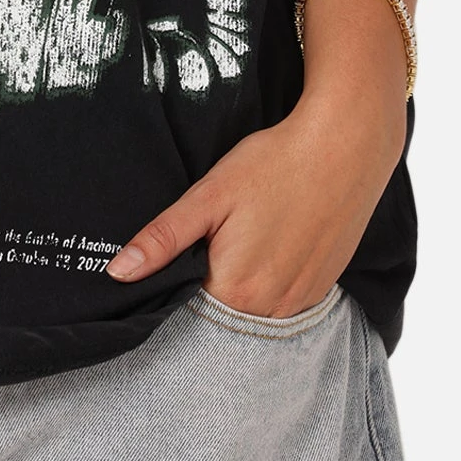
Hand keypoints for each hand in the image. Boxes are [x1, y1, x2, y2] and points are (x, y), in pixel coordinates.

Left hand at [103, 86, 406, 315]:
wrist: (343, 149)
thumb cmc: (271, 165)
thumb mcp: (208, 196)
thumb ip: (163, 239)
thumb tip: (118, 273)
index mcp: (236, 290)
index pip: (187, 306)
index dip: (175, 280)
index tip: (178, 250)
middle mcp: (271, 310)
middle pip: (221, 310)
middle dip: (206, 282)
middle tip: (214, 234)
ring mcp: (301, 303)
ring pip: (252, 308)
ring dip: (239, 284)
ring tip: (242, 235)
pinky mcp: (321, 289)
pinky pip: (282, 301)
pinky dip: (268, 281)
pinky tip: (269, 243)